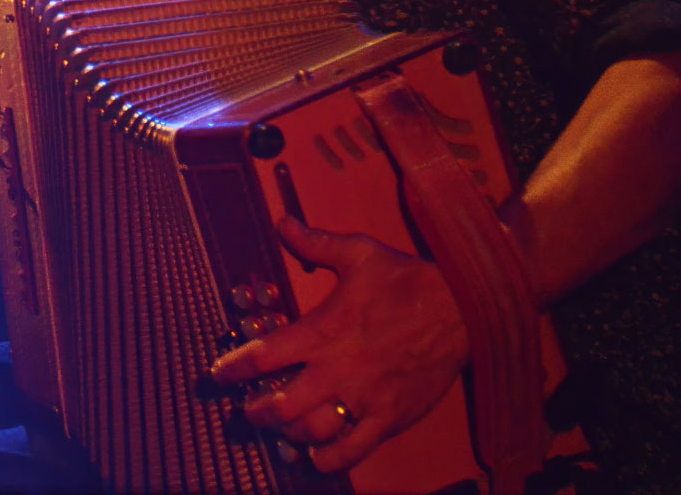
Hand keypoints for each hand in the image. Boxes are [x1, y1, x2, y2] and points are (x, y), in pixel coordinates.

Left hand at [208, 217, 469, 472]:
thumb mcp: (359, 252)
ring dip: (288, 435)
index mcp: (322, 330)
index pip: (263, 356)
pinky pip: (352, 451)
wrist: (461, 309)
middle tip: (250, 410)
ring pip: (311, 432)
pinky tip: (315, 456)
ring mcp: (364, 398)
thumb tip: (282, 221)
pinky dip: (327, 459)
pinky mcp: (389, 418)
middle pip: (280, 407)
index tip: (219, 374)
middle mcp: (337, 370)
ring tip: (280, 431)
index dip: (234, 369)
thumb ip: (315, 242)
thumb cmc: (406, 280)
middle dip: (257, 412)